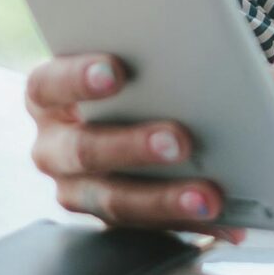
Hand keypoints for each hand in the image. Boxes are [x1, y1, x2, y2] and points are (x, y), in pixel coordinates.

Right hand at [25, 52, 245, 242]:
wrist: (132, 110)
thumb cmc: (133, 76)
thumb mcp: (126, 61)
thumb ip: (142, 57)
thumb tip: (191, 46)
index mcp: (47, 96)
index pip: (49, 84)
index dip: (78, 78)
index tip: (115, 71)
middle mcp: (53, 146)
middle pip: (83, 150)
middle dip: (133, 146)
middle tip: (179, 140)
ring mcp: (77, 188)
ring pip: (114, 201)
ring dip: (165, 199)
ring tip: (207, 196)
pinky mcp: (110, 219)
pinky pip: (148, 228)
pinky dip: (189, 223)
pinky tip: (226, 219)